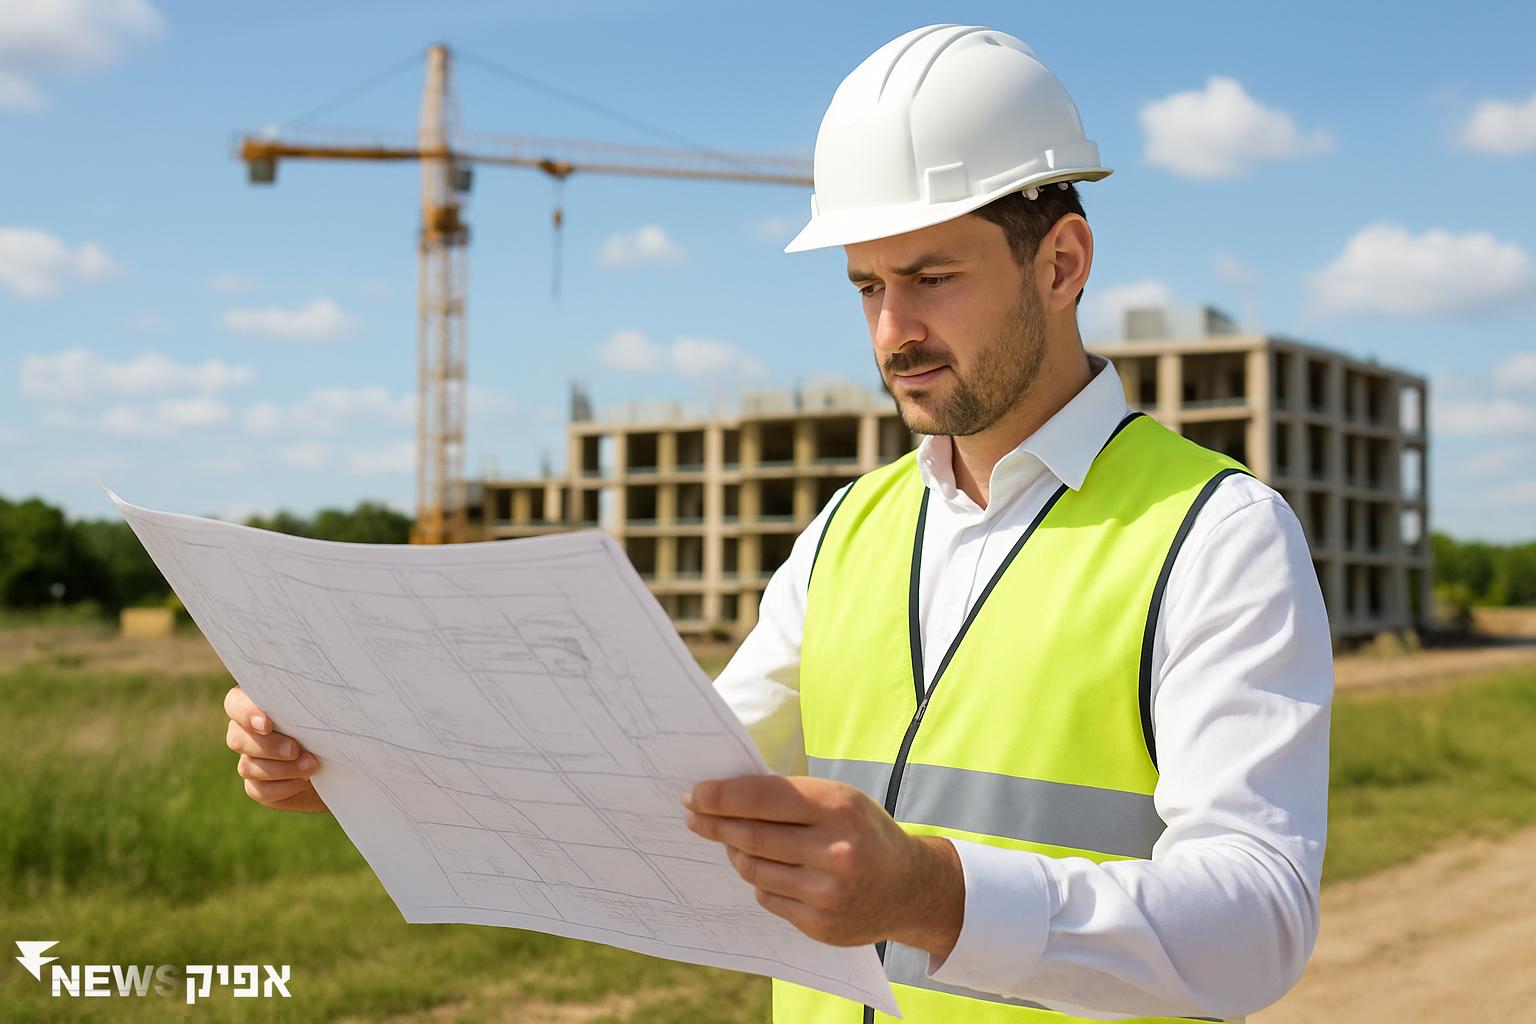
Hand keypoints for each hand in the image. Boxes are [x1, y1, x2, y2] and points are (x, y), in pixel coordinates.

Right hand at [224, 686, 328, 813]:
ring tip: (312, 766)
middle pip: (236, 738)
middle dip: (267, 746)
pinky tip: (304, 782)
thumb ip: (315, 703)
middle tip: (295, 749)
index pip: (234, 703)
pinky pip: (259, 789)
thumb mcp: (329, 712)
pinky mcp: (260, 786)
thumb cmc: (336, 728)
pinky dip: (283, 787)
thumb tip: (320, 695)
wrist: (347, 763)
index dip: (245, 713)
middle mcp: (250, 732)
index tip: (268, 724)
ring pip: (248, 766)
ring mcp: (252, 760)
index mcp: (262, 706)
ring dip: (281, 769)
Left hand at [683, 775, 962, 955]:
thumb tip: (725, 798)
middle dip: (716, 824)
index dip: (722, 797)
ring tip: (735, 842)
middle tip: (695, 817)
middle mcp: (836, 851)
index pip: (763, 799)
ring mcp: (829, 893)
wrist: (911, 889)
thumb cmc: (865, 833)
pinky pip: (768, 897)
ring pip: (754, 869)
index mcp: (840, 808)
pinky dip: (760, 881)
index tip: (694, 795)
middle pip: (752, 836)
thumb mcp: (840, 801)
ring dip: (736, 853)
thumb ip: (791, 798)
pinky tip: (769, 870)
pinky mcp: (821, 925)